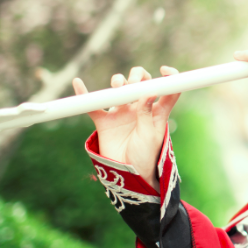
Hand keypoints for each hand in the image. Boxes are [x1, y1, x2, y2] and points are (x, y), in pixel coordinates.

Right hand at [72, 66, 179, 190]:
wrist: (126, 176)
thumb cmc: (145, 158)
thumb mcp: (149, 135)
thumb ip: (146, 113)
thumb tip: (149, 91)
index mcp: (157, 112)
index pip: (168, 90)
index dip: (170, 77)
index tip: (165, 70)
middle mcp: (140, 108)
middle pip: (141, 82)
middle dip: (139, 76)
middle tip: (135, 83)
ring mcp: (122, 113)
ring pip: (120, 87)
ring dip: (119, 81)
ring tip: (119, 87)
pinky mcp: (105, 121)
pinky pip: (93, 105)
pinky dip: (85, 94)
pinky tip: (78, 83)